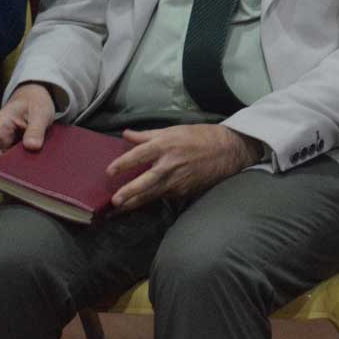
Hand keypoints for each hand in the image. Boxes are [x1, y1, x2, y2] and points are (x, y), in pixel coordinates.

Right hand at [0, 84, 57, 163]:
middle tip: (28, 174)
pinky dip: (28, 164)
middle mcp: (0, 140)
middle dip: (9, 170)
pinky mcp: (20, 149)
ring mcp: (10, 145)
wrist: (37, 97)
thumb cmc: (35, 101)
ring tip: (37, 171)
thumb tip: (32, 146)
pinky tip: (41, 167)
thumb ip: (35, 128)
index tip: (8, 169)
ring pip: (9, 164)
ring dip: (21, 168)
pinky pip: (20, 161)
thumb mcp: (40, 112)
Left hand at [106, 123, 262, 209]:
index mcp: (166, 145)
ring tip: (122, 208)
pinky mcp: (185, 191)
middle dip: (130, 192)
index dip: (122, 164)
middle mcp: (170, 164)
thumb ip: (147, 135)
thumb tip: (126, 135)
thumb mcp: (174, 130)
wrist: (229, 150)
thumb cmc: (201, 137)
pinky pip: (165, 195)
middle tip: (115, 201)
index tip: (109, 172)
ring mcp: (179, 180)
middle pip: (145, 181)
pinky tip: (143, 203)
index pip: (138, 156)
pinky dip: (153, 199)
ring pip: (153, 194)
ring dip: (136, 202)